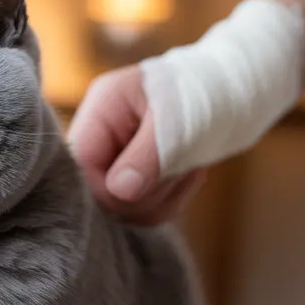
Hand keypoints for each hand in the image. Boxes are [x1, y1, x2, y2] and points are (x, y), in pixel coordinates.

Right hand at [68, 65, 205, 224]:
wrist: (224, 92)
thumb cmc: (200, 94)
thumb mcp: (177, 122)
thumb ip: (146, 156)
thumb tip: (118, 192)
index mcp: (100, 109)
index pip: (80, 162)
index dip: (107, 186)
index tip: (144, 185)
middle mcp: (99, 137)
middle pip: (96, 192)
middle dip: (144, 192)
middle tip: (180, 168)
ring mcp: (113, 160)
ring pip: (122, 209)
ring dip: (163, 197)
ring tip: (188, 166)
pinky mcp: (131, 180)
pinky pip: (143, 212)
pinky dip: (171, 201)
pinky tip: (186, 174)